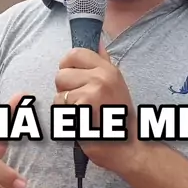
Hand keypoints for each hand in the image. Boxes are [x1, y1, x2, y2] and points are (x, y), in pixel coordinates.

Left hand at [54, 45, 140, 171]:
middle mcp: (102, 77)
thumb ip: (104, 62)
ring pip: (58, 95)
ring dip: (65, 107)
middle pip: (60, 75)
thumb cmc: (120, 119)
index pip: (74, 54)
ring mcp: (92, 93)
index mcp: (108, 69)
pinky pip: (60, 109)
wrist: (128, 147)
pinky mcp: (83, 109)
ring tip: (84, 115)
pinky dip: (66, 119)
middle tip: (82, 104)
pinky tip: (82, 123)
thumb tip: (98, 40)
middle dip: (65, 91)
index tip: (73, 81)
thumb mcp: (117, 85)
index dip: (67, 67)